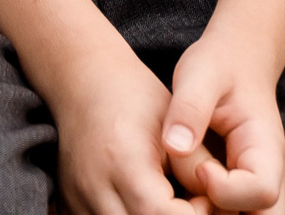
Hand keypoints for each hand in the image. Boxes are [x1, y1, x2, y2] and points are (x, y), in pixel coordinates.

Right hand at [42, 45, 200, 214]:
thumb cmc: (135, 97)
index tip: (204, 200)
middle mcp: (95, 186)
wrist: (84, 83)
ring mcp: (79, 199)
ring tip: (169, 204)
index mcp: (123, 161)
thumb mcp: (174, 123)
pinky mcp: (71, 205)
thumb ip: (195, 167)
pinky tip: (146, 205)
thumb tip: (212, 205)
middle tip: (192, 205)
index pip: (156, 214)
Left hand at [163, 33, 284, 211]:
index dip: (225, 189)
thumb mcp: (199, 74)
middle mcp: (267, 175)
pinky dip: (208, 213)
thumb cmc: (219, 65)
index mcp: (265, 149)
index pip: (260, 191)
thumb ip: (189, 108)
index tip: (200, 168)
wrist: (235, 60)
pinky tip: (184, 201)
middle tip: (191, 201)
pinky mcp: (237, 192)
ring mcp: (253, 187)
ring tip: (186, 201)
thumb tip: (175, 146)